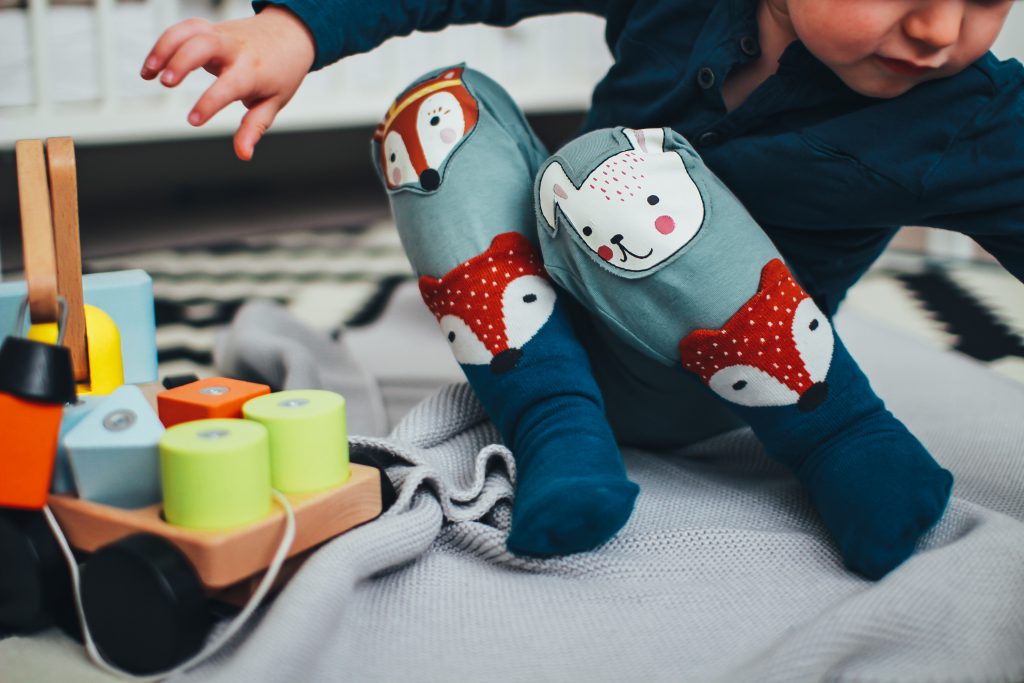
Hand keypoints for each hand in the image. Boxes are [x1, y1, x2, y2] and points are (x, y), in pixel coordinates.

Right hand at [141, 6, 315, 159]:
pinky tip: (152, 65)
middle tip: (165, 83)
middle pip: (204, 46)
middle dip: (182, 61)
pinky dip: (164, 43)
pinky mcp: (210, 29)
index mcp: (252, 71)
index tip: (193, 121)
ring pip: (189, 32)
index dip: (210, 103)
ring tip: (147, 74)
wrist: (289, 34)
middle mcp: (235, 50)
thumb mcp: (273, 103)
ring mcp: (221, 35)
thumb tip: (243, 154)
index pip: (229, 86)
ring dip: (164, 48)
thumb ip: (254, 127)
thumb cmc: (281, 73)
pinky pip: (184, 29)